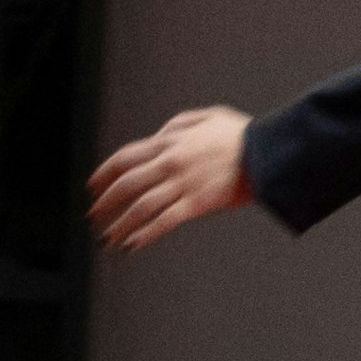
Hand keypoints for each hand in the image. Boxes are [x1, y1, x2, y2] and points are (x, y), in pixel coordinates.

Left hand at [86, 108, 252, 251]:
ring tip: (107, 238)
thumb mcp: (206, 116)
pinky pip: (163, 222)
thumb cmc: (241, 134)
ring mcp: (182, 185)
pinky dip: (144, 234)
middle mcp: (169, 163)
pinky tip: (132, 244)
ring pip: (139, 207)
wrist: (267, 152)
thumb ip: (178, 125)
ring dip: (119, 224)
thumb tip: (158, 135)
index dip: (103, 174)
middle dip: (104, 203)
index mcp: (169, 142)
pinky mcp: (197, 204)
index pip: (124, 158)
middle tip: (94, 216)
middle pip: (125, 185)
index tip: (93, 187)